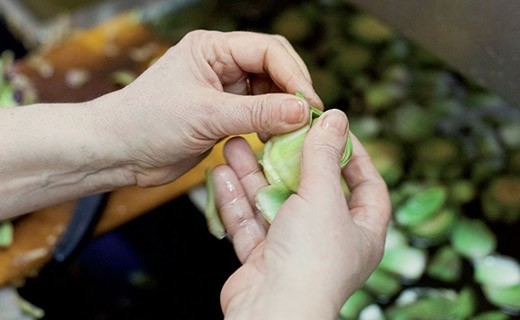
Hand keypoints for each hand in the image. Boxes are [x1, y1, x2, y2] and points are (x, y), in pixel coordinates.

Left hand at [98, 30, 321, 186]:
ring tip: (294, 133)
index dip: (293, 75)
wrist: (117, 153)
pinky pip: (257, 114)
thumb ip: (258, 112)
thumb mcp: (207, 115)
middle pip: (273, 68)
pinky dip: (270, 125)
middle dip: (292, 91)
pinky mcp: (222, 114)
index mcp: (212, 48)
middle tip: (308, 119)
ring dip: (283, 110)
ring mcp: (222, 89)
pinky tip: (277, 139)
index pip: (267, 50)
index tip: (309, 105)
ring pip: (268, 92)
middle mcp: (220, 64)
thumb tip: (303, 112)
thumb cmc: (149, 123)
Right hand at [211, 110, 390, 318]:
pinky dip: (236, 201)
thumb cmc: (310, 258)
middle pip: (311, 190)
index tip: (334, 129)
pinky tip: (220, 174)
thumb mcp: (323, 197)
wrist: (271, 312)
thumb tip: (337, 118)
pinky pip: (250, 224)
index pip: (367, 185)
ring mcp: (294, 250)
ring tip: (234, 144)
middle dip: (288, 160)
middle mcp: (329, 240)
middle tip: (273, 132)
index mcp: (361, 231)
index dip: (354, 154)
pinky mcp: (263, 259)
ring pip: (273, 204)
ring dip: (253, 176)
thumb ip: (324, 156)